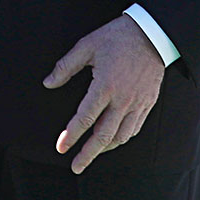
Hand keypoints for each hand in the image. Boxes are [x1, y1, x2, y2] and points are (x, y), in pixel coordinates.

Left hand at [43, 15, 164, 173]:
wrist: (152, 33)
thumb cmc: (116, 37)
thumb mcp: (86, 46)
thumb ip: (65, 67)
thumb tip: (48, 83)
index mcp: (104, 86)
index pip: (84, 118)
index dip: (71, 135)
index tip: (61, 147)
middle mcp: (122, 99)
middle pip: (103, 135)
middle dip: (88, 153)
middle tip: (76, 167)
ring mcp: (137, 103)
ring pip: (120, 136)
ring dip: (105, 148)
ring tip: (92, 154)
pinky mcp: (148, 103)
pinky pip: (135, 128)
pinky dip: (122, 138)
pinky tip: (114, 140)